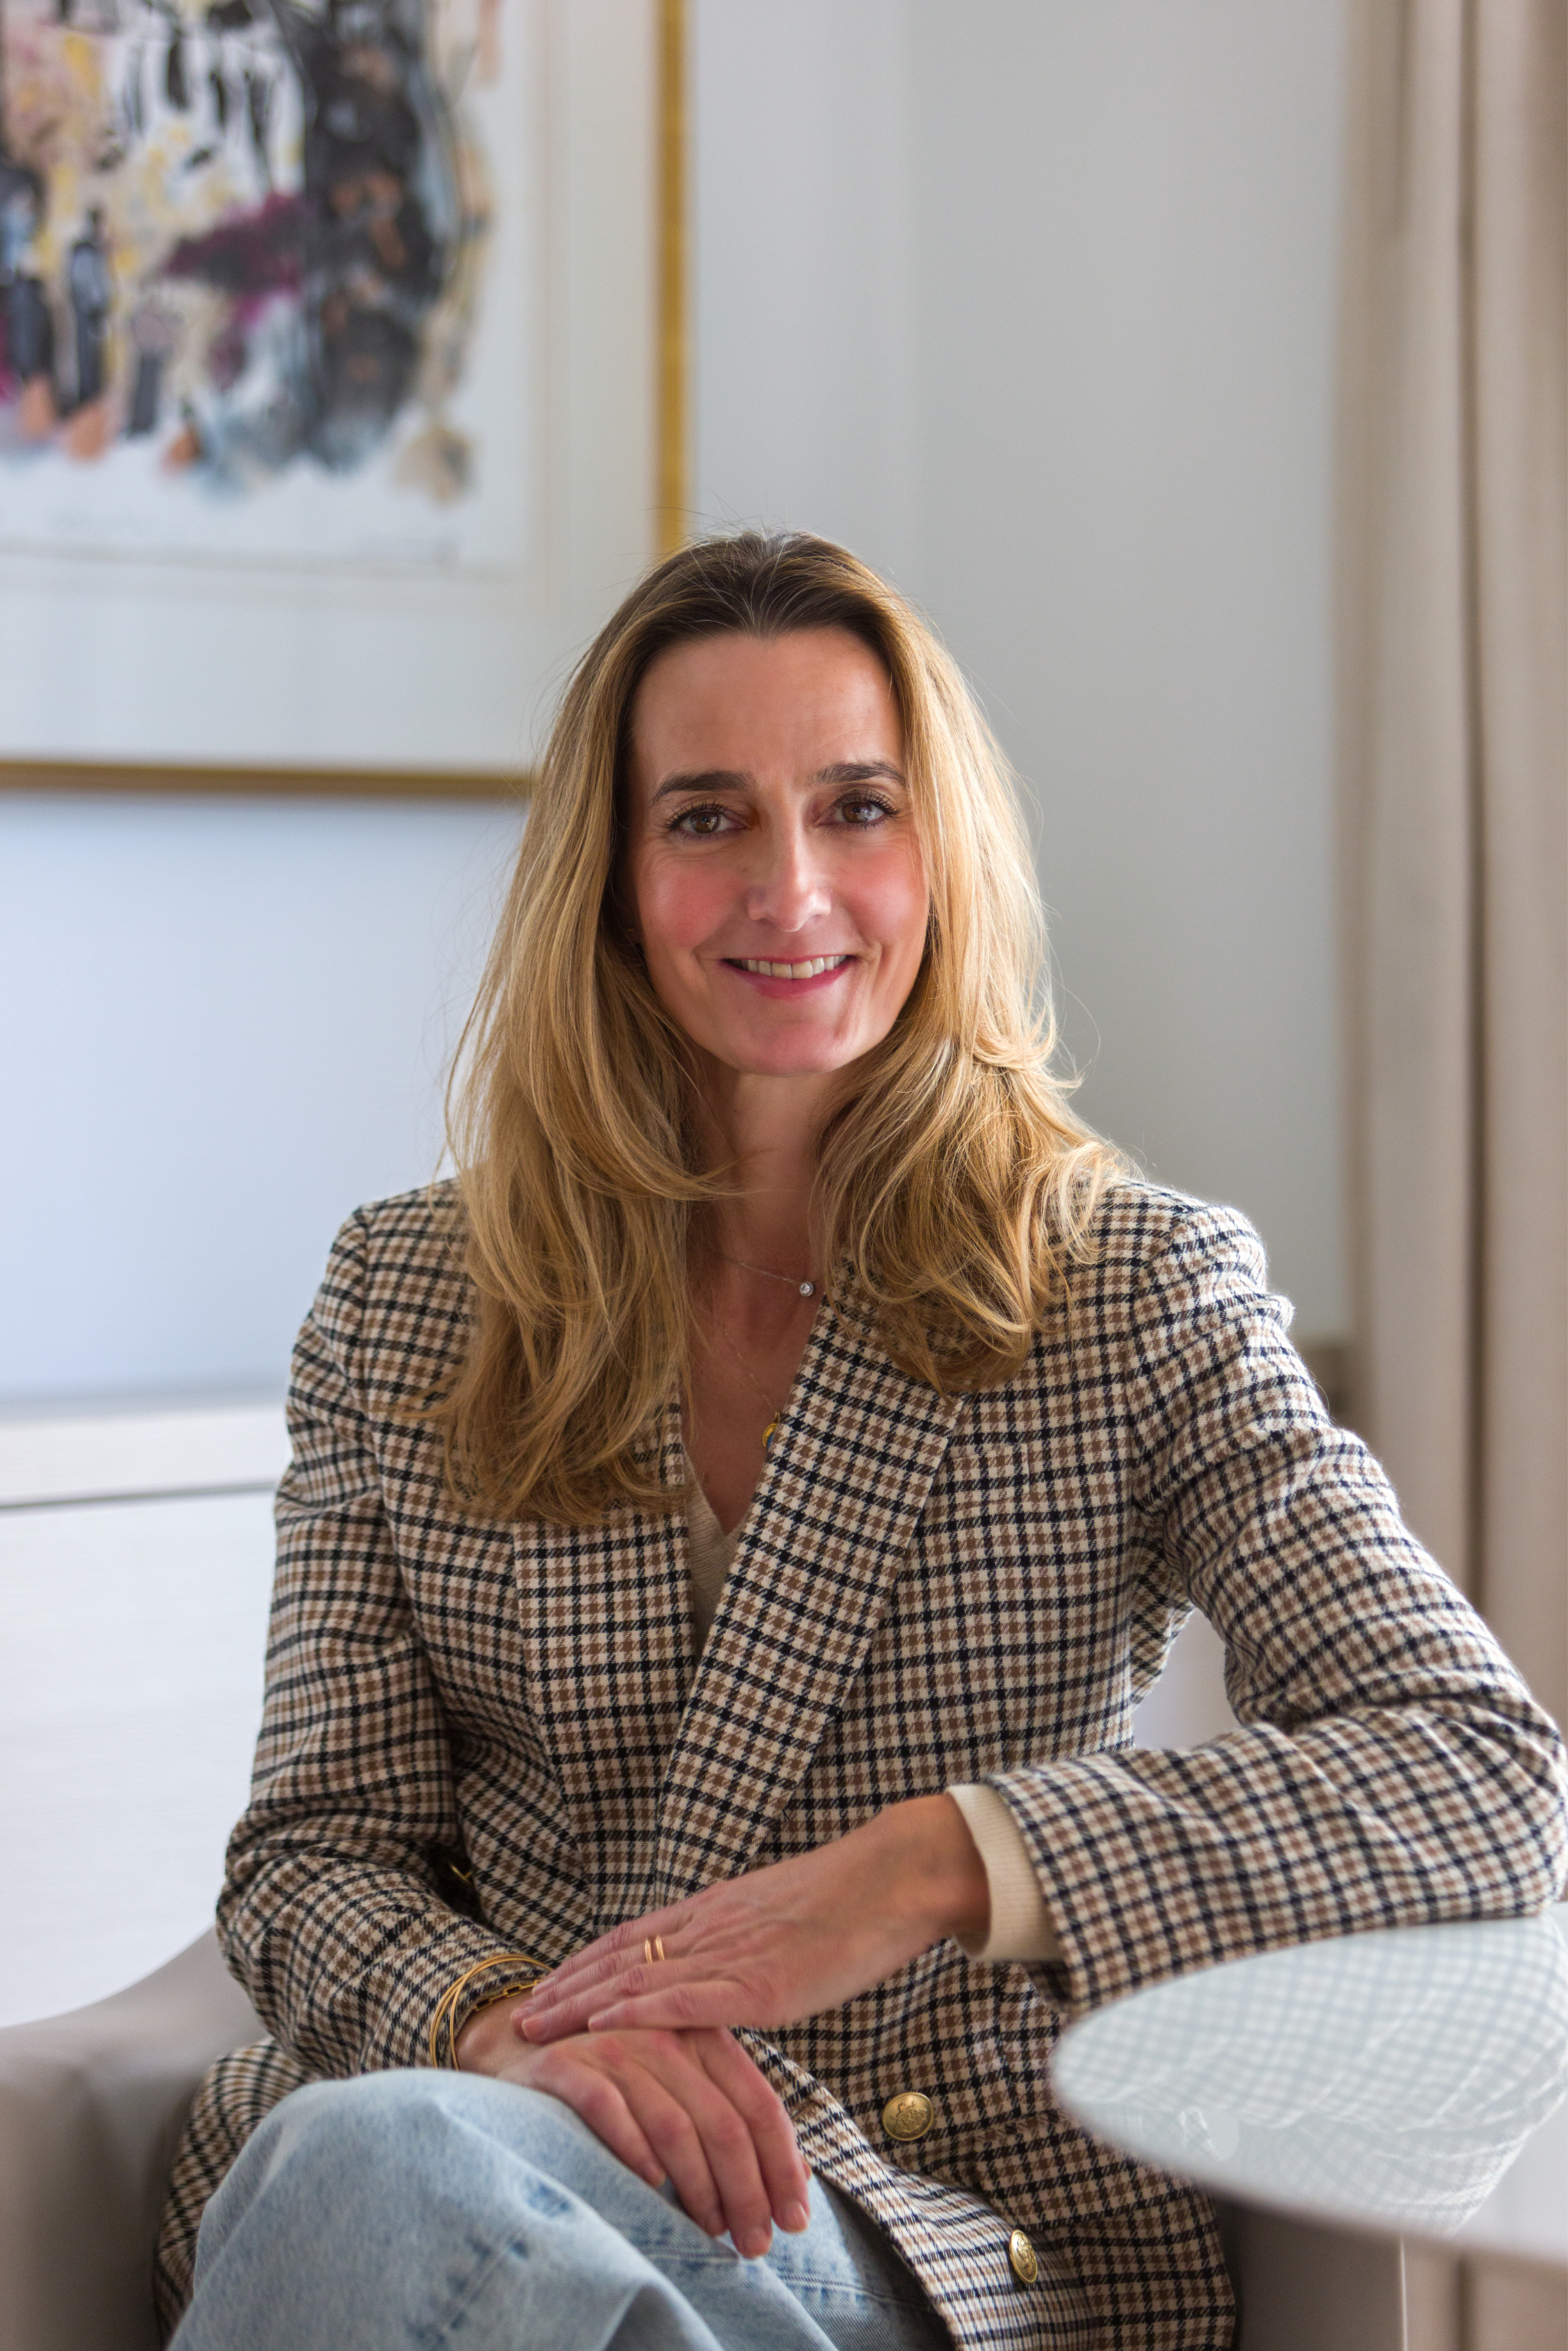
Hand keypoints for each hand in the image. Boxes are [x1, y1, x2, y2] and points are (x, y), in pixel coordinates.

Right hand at [456, 1998, 809, 2258]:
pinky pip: (608, 2109)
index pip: (758, 2103)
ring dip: (698, 2188)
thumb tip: (799, 2182)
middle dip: (746, 2191)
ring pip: (674, 2124)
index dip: (781, 2165)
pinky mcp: (566, 2065)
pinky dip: (632, 2149)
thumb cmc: (618, 2079)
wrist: (524, 2047)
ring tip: (710, 2232)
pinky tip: (649, 2185)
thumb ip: (734, 2119)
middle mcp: (665, 2035)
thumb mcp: (683, 2087)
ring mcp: (614, 2047)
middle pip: (723, 2122)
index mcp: (702, 2037)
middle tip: (754, 2244)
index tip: (795, 2218)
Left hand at [518, 1793, 987, 2045]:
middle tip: (516, 2017)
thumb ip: (745, 1945)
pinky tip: (605, 2024)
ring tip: (536, 2027)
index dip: (583, 1965)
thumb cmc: (851, 1901)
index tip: (545, 1985)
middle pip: (618, 1959)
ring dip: (580, 2004)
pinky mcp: (760, 1982)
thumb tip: (727, 1975)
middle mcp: (711, 1928)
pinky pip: (689, 1997)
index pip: (631, 1939)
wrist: (893, 1877)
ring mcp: (732, 1954)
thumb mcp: (781, 1920)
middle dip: (563, 1989)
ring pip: (639, 1978)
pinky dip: (641, 2010)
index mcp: (716, 1912)